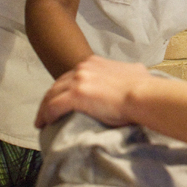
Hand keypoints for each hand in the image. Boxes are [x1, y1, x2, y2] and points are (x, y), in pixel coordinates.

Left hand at [35, 55, 150, 128]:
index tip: (62, 97)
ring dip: (44, 108)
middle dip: (50, 98)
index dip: (64, 87)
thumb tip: (136, 74)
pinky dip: (45, 116)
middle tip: (47, 111)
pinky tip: (44, 124)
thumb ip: (127, 72)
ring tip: (42, 121)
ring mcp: (78, 81)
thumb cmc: (144, 87)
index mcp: (94, 62)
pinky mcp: (75, 96)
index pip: (71, 75)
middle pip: (58, 84)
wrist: (143, 95)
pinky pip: (52, 107)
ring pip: (51, 95)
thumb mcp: (134, 71)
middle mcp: (83, 69)